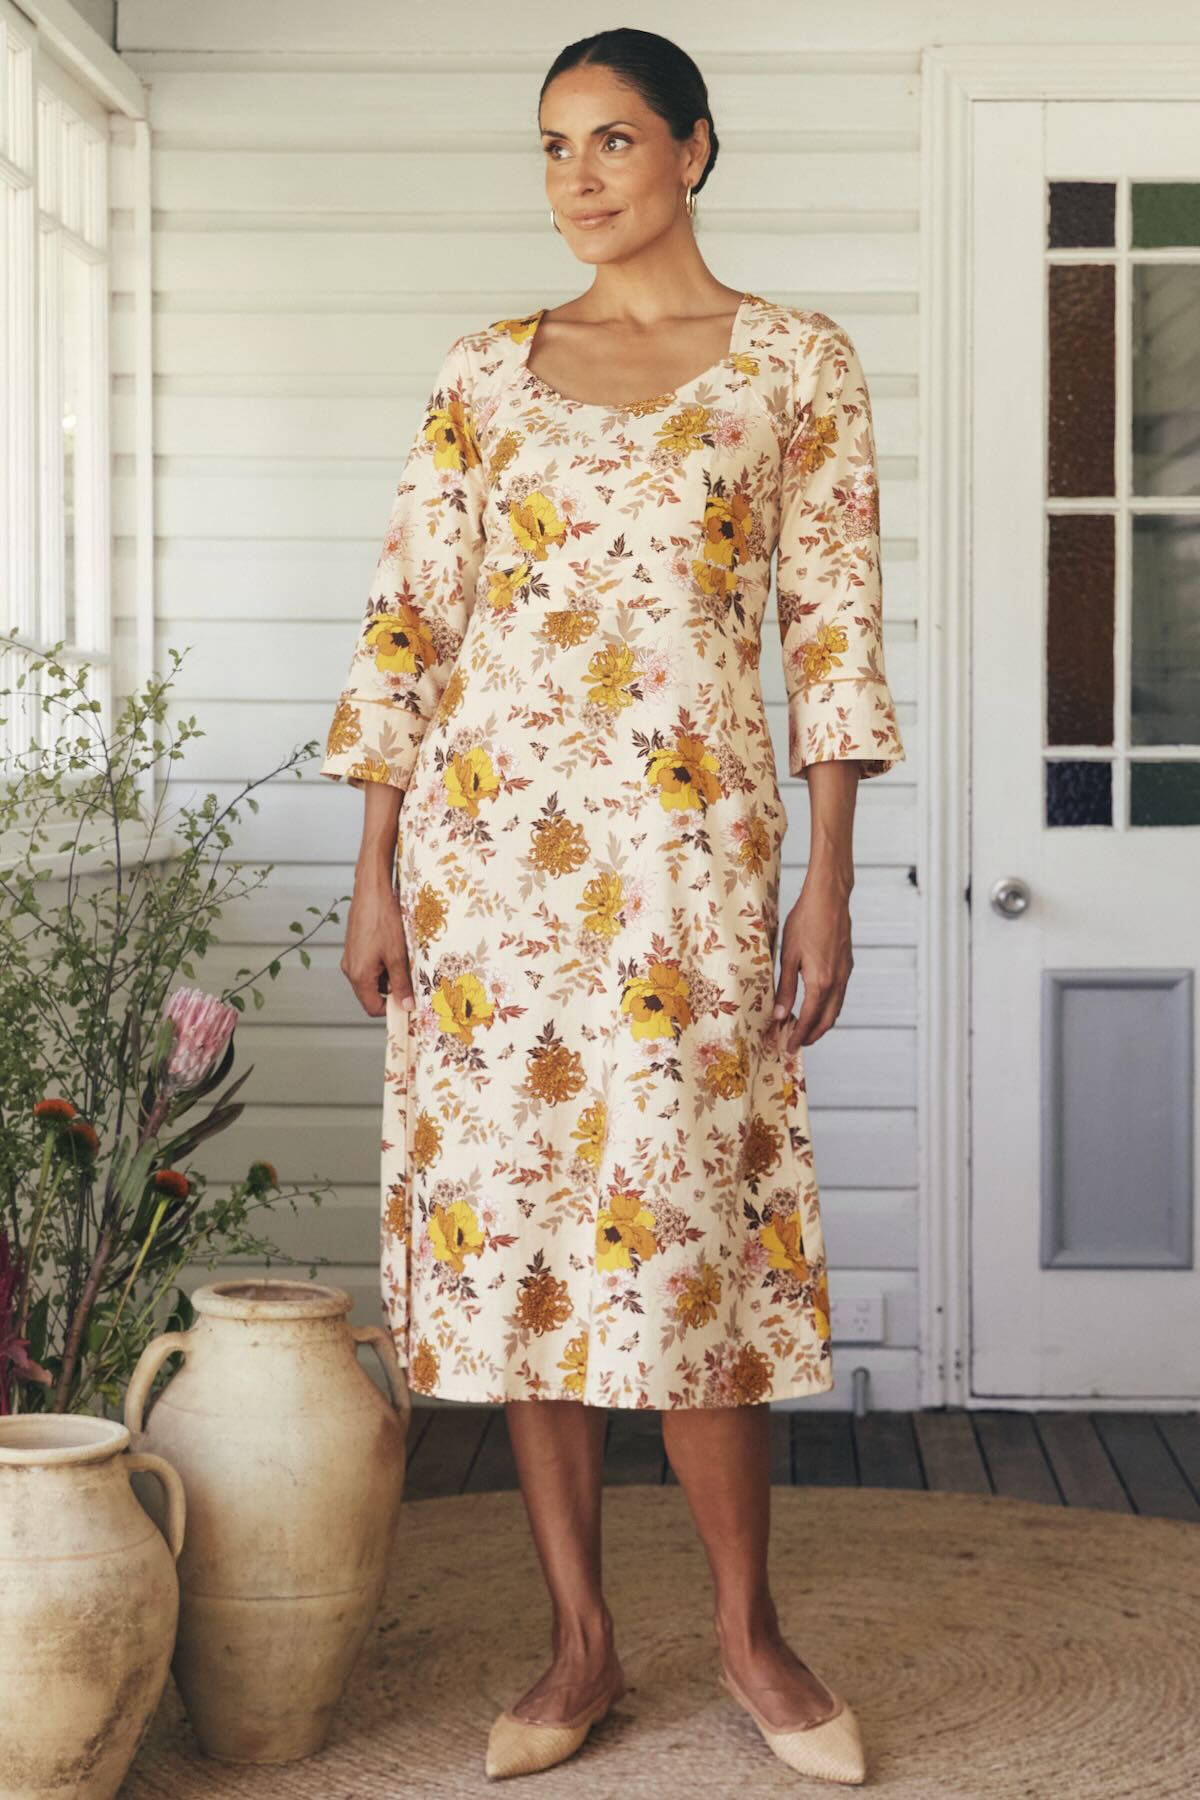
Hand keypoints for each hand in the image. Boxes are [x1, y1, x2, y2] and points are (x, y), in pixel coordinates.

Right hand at [341, 875, 413, 1018]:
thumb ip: (401, 983)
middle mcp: (350, 969)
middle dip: (391, 990)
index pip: (372, 1007)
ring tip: (402, 958)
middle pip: (371, 994)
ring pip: (371, 979)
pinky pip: (368, 965)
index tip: (408, 1002)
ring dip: (388, 976)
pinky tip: (394, 948)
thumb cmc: (383, 919)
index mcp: (358, 975)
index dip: (392, 1009)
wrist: (372, 891)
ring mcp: (350, 957)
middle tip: (409, 977)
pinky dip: (382, 963)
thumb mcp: (398, 955)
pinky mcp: (354, 947)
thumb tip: (406, 1005)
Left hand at [771, 868, 853, 1052]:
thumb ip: (786, 988)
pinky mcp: (847, 965)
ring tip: (804, 1029)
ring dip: (821, 1023)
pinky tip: (816, 1004)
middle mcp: (837, 982)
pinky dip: (828, 1008)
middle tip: (796, 1044)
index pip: (808, 1019)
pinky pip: (839, 995)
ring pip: (836, 1009)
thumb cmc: (805, 922)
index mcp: (821, 982)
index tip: (788, 1048)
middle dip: (812, 1036)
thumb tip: (780, 1016)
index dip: (798, 1036)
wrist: (829, 898)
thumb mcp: (788, 956)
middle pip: (826, 1020)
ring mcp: (845, 974)